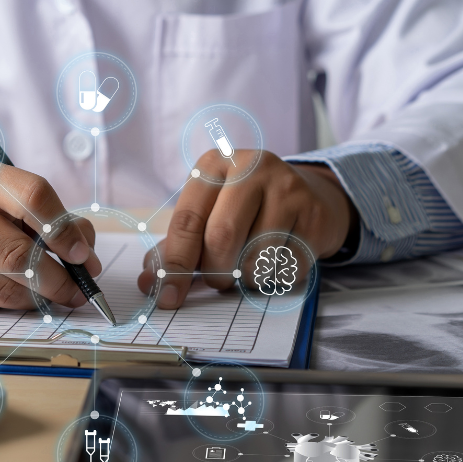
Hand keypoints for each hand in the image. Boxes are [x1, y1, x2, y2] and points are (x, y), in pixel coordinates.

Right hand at [0, 160, 100, 311]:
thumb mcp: (1, 196)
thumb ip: (47, 217)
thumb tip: (84, 255)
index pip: (32, 196)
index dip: (64, 230)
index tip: (83, 256)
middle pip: (16, 252)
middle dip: (57, 279)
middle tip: (77, 292)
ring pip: (0, 287)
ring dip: (35, 299)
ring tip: (51, 298)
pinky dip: (2, 307)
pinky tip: (8, 297)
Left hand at [138, 149, 356, 307]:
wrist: (307, 196)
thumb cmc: (244, 210)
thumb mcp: (207, 215)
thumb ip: (175, 247)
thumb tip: (148, 283)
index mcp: (214, 165)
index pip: (187, 220)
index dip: (174, 264)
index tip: (167, 296)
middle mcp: (252, 168)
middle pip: (221, 237)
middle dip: (215, 272)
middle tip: (218, 280)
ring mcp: (288, 188)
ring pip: (255, 256)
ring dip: (246, 277)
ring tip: (248, 265)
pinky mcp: (315, 214)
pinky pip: (286, 266)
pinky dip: (274, 278)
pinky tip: (275, 260)